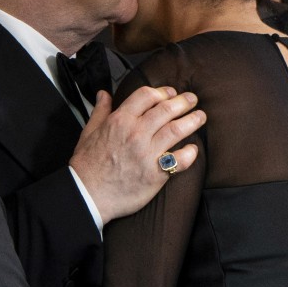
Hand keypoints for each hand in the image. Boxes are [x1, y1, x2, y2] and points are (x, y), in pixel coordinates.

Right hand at [70, 86, 205, 222]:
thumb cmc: (87, 165)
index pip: (147, 95)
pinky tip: (193, 149)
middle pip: (167, 109)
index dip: (163, 91)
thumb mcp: (89, 132)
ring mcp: (147, 153)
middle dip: (183, 102)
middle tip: (192, 100)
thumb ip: (100, 111)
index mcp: (120, 120)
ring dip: (192, 121)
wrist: (88, 194)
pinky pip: (180, 160)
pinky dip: (190, 153)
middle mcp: (136, 133)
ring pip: (177, 130)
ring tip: (200, 117)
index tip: (171, 92)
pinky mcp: (156, 173)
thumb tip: (103, 94)